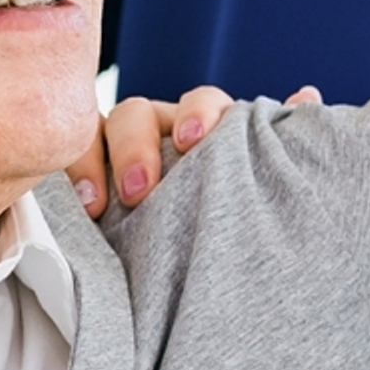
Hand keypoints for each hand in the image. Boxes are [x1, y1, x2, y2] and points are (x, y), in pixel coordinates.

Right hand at [73, 80, 318, 217]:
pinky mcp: (79, 181)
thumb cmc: (227, 220)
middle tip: (141, 191)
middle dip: (138, 145)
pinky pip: (62, 165)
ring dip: (94, 162)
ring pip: (94, 136)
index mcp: (203, 132)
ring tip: (98, 205)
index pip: (202, 104)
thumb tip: (307, 94)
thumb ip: (275, 147)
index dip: (201, 115)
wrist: (189, 275)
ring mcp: (111, 157)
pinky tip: (74, 204)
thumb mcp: (252, 187)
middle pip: (139, 113)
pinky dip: (69, 176)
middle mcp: (156, 136)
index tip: (196, 142)